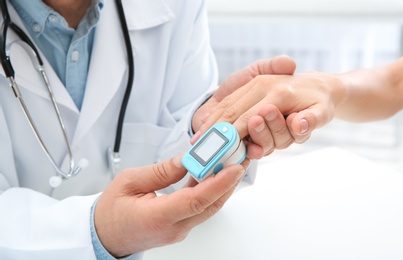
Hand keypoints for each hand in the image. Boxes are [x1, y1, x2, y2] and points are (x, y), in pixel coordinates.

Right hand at [94, 154, 249, 256]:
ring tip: (231, 162)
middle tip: (239, 157)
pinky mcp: (181, 226)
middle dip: (229, 181)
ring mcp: (179, 230)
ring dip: (222, 185)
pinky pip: (201, 208)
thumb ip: (161, 171)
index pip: (196, 201)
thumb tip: (187, 159)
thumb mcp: (129, 181)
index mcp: (157, 217)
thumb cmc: (111, 211)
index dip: (218, 183)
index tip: (234, 167)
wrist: (105, 235)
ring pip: (208, 207)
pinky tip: (215, 174)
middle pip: (210, 204)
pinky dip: (211, 191)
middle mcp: (173, 228)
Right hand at [195, 70, 345, 157]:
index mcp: (279, 93)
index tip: (216, 148)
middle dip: (214, 131)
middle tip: (197, 147)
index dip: (232, 135)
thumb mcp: (323, 112)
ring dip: (211, 123)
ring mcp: (255, 83)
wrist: (320, 84)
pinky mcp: (250, 83)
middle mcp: (263, 85)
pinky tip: (204, 123)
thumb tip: (297, 125)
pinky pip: (229, 99)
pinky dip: (215, 112)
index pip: (249, 118)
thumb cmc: (320, 101)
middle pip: (232, 111)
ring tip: (197, 139)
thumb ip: (311, 120)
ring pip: (227, 104)